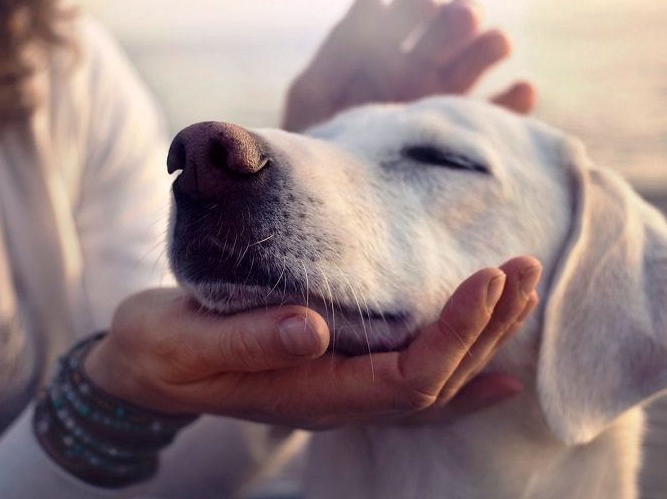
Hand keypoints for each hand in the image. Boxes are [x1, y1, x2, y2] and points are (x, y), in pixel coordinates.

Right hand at [83, 256, 541, 429]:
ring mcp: (341, 392)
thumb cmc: (159, 350)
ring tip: (522, 289)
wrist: (142, 369)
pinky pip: (414, 385)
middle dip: (487, 326)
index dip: (455, 333)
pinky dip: (463, 374)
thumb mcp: (184, 341)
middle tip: (523, 266)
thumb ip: (247, 339)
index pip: (407, 377)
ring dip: (484, 338)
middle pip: (437, 381)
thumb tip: (312, 328)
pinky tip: (500, 369)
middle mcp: (338, 400)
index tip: (488, 278)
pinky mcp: (337, 372)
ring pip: (434, 381)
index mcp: (310, 393)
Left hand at [283, 0, 535, 131]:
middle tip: (461, 19)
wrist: (329, 208)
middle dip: (461, 15)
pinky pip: (501, 116)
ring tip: (495, 44)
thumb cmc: (314, 148)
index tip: (424, 5)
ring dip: (491, 44)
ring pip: (481, 60)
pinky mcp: (465, 139)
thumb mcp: (316, 93)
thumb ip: (344, 43)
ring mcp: (445, 103)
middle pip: (453, 26)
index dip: (421, 0)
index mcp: (383, 50)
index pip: (413, 6)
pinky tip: (521, 90)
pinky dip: (516, 101)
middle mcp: (420, 70)